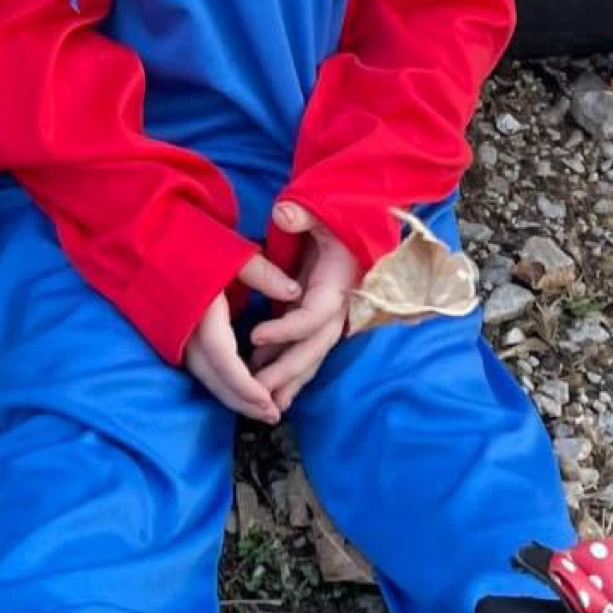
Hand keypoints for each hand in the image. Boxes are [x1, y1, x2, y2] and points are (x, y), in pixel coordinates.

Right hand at [184, 246, 298, 422]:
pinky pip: (198, 366)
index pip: (223, 359)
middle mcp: (183, 329)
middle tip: (271, 416)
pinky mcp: (171, 334)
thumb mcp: (229, 251)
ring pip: (204, 376)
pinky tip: (239, 385)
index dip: (245, 386)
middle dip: (242, 401)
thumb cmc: (187, 239)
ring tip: (261, 407)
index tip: (268, 403)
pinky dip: (220, 380)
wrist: (143, 237)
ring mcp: (173, 334)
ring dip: (231, 394)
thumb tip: (295, 292)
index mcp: (199, 311)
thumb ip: (263, 274)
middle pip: (212, 377)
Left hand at [249, 200, 358, 409]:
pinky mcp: (320, 316)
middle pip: (314, 346)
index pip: (313, 315)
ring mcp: (331, 315)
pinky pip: (306, 347)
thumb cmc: (337, 217)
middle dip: (287, 371)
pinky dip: (288, 366)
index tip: (254, 335)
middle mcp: (338, 306)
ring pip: (312, 354)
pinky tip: (265, 380)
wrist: (358, 223)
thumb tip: (285, 215)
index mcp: (337, 283)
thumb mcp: (323, 210)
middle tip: (257, 391)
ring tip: (262, 402)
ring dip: (288, 378)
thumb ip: (303, 214)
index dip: (286, 328)